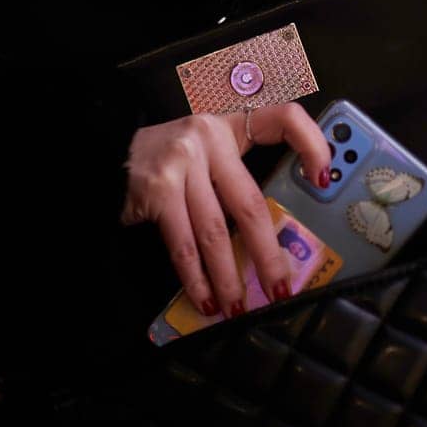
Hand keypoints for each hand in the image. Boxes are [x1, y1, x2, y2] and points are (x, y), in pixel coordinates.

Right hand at [120, 103, 331, 318]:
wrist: (102, 150)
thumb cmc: (164, 159)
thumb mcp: (204, 149)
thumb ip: (234, 174)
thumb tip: (272, 235)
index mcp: (228, 124)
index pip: (282, 118)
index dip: (312, 144)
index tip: (324, 179)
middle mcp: (208, 137)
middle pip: (248, 202)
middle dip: (266, 254)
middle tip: (280, 289)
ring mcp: (180, 162)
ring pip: (215, 230)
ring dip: (228, 277)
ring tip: (238, 308)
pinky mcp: (157, 189)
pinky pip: (183, 243)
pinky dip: (195, 277)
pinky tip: (204, 299)